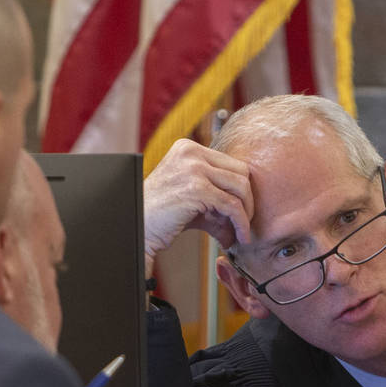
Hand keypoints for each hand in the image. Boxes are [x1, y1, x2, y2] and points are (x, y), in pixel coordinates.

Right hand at [143, 139, 253, 275]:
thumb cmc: (162, 215)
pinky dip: (240, 224)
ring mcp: (194, 168)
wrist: (138, 225)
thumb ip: (217, 201)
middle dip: (247, 200)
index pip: (231, 164)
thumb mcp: (193, 200)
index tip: (242, 211)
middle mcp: (191, 153)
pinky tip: (238, 238)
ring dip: (246, 214)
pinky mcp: (197, 189)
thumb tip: (245, 217)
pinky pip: (232, 205)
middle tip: (245, 222)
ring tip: (241, 232)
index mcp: (188, 148)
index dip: (240, 190)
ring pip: (240, 187)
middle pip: (241, 172)